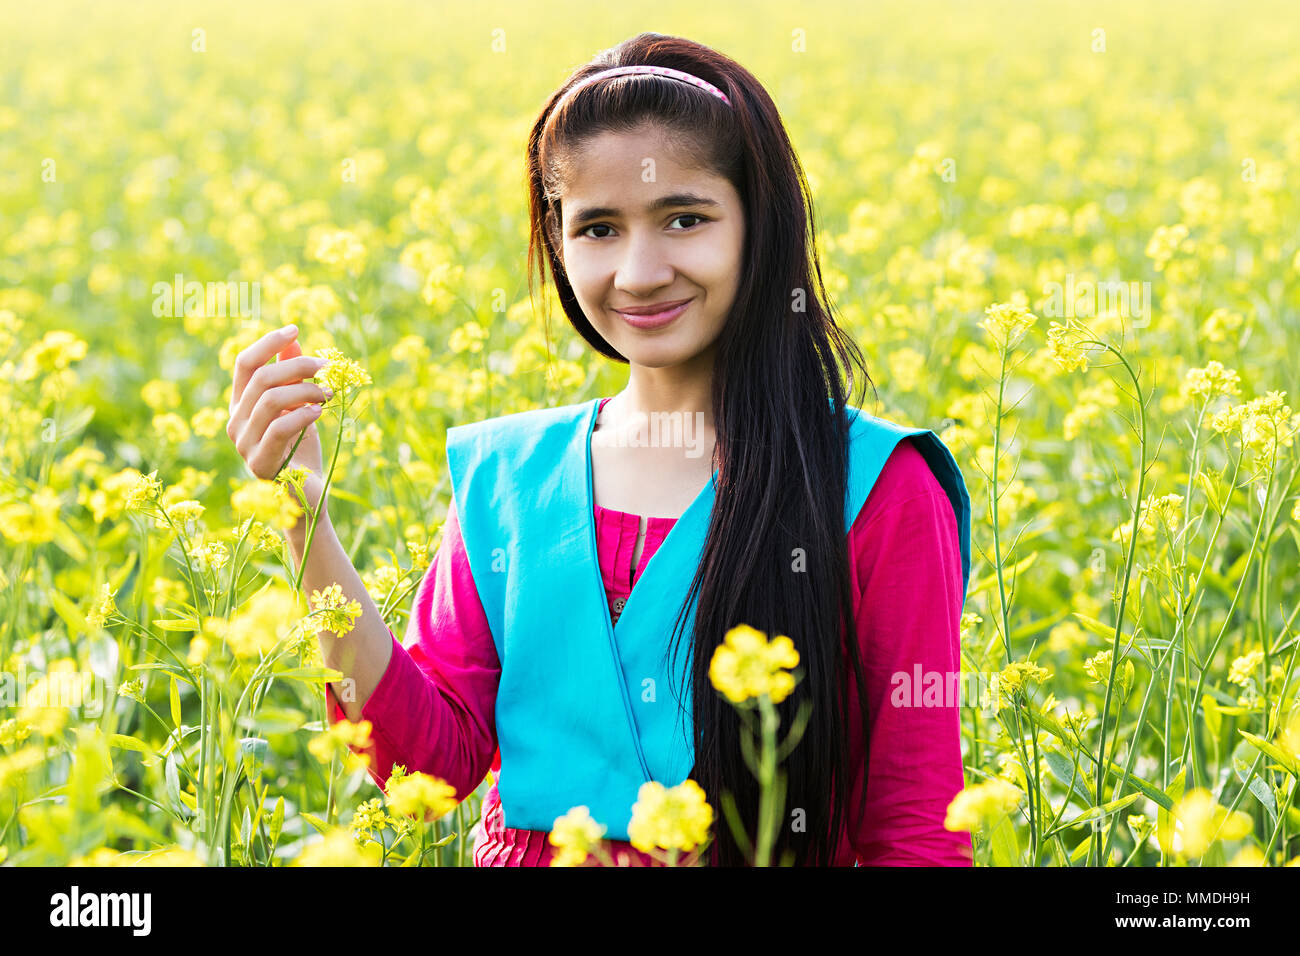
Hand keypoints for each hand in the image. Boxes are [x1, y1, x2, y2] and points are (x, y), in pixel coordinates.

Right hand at [227, 324, 330, 522]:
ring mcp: (244, 444)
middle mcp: (235, 421)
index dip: (268, 343)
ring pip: (269, 401)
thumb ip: (292, 378)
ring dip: (305, 390)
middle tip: (327, 366)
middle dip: (298, 366)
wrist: (307, 494)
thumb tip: (295, 342)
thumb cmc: (303, 449)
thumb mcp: (300, 407)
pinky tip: (320, 412)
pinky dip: (302, 415)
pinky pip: (278, 429)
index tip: (295, 329)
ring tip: (328, 392)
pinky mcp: (259, 463)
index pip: (245, 364)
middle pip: (261, 379)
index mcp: (241, 404)